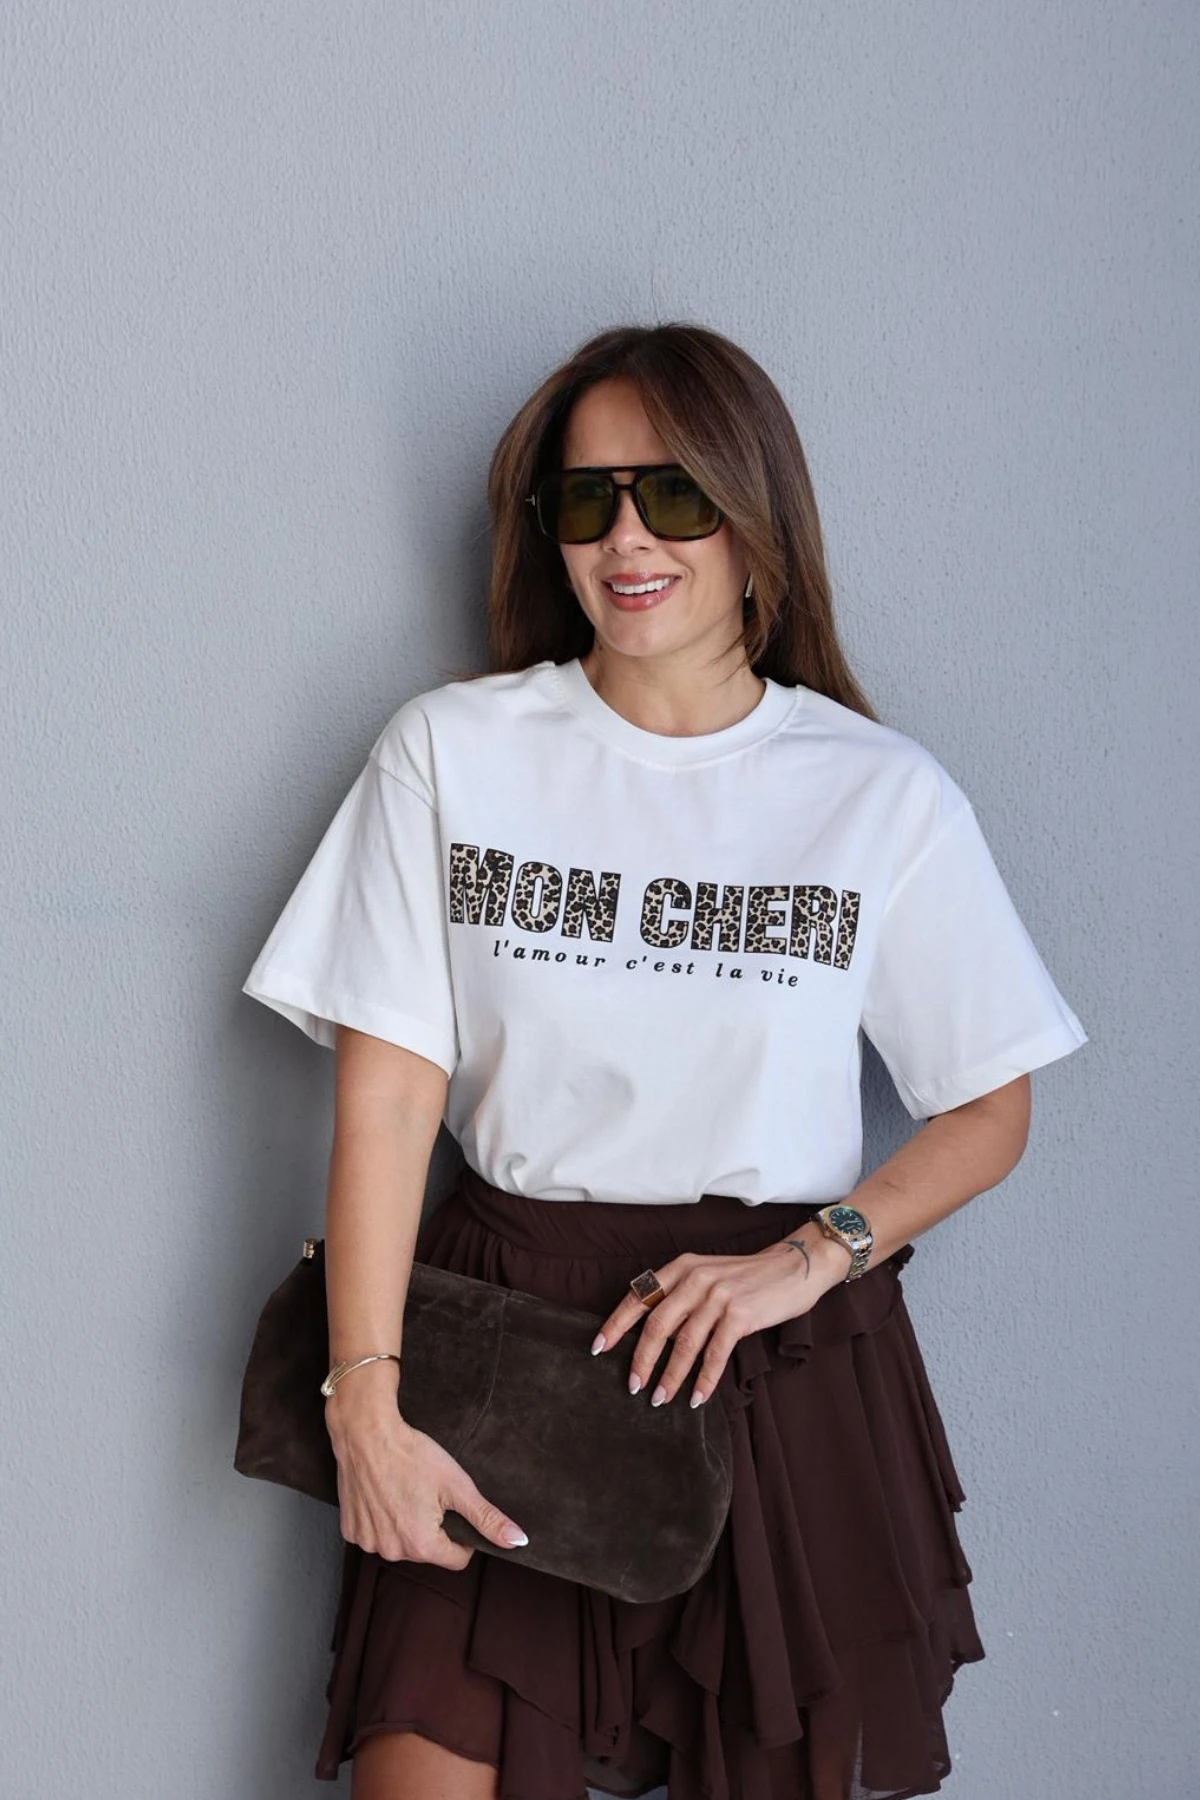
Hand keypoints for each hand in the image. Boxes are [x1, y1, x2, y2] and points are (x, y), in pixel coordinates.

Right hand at [325, 1370, 528, 1565]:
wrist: (365, 1433)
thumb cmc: (412, 1454)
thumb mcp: (457, 1485)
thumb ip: (487, 1518)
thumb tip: (518, 1542)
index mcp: (422, 1545)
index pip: (458, 1558)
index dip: (463, 1535)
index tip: (454, 1509)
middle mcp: (392, 1552)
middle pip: (428, 1550)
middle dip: (433, 1528)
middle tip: (427, 1494)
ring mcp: (368, 1542)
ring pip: (401, 1543)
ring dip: (406, 1524)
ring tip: (404, 1491)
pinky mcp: (350, 1530)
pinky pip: (375, 1534)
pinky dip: (381, 1519)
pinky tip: (383, 1494)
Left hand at [590, 1224, 850, 1409]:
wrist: (793, 1266)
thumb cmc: (747, 1278)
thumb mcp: (707, 1276)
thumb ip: (682, 1298)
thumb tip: (652, 1336)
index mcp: (682, 1268)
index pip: (639, 1296)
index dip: (616, 1324)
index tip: (598, 1347)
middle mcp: (695, 1278)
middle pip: (656, 1324)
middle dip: (641, 1359)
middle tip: (632, 1386)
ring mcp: (718, 1296)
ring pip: (684, 1343)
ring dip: (670, 1376)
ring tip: (660, 1399)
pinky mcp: (740, 1314)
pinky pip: (715, 1354)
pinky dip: (704, 1380)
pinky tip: (697, 1397)